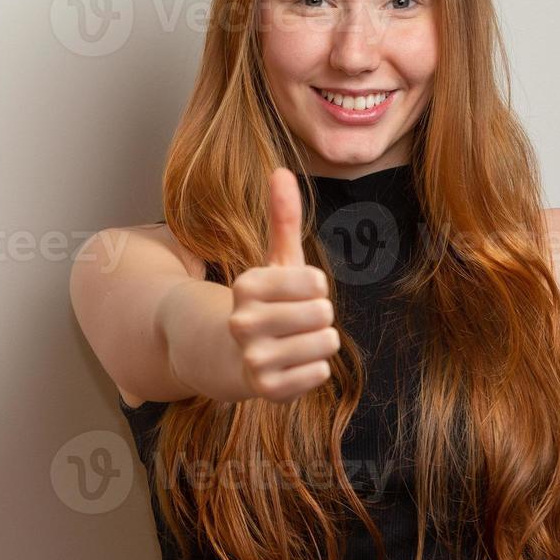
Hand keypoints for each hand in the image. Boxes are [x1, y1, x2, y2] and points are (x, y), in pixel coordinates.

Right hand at [227, 167, 339, 402]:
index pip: (316, 281)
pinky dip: (315, 369)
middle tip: (297, 321)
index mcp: (246, 285)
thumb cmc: (268, 303)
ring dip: (320, 343)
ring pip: (326, 343)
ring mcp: (253, 357)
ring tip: (295, 342)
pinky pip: (320, 373)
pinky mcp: (267, 389)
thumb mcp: (276, 261)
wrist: (233, 356)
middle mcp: (243, 322)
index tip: (296, 293)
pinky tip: (293, 365)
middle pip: (324, 312)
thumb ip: (283, 218)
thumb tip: (281, 170)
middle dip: (320, 316)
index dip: (315, 287)